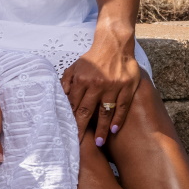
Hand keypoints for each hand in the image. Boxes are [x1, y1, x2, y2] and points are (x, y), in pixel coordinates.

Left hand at [61, 24, 142, 145]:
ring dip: (102, 128)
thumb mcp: (75, 67)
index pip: (75, 104)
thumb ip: (67, 81)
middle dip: (83, 128)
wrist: (114, 45)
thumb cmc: (93, 59)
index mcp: (82, 80)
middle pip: (88, 110)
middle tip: (81, 143)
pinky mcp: (127, 87)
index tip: (68, 131)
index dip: (71, 118)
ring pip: (106, 111)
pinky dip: (119, 118)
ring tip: (99, 142)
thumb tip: (61, 97)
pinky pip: (122, 106)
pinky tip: (115, 129)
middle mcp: (97, 84)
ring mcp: (113, 86)